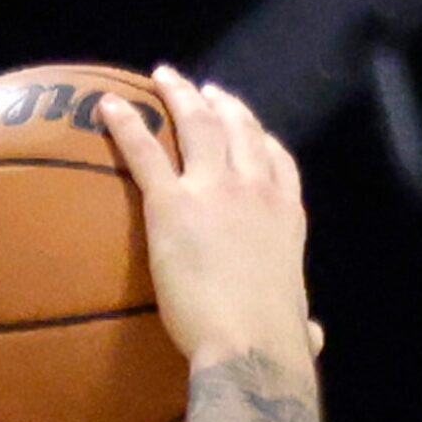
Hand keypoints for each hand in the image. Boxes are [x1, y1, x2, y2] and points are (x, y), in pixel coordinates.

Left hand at [96, 68, 312, 366]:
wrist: (250, 343)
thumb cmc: (272, 342)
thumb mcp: (297, 326)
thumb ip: (302, 325)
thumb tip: (313, 337)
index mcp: (287, 216)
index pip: (278, 161)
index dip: (261, 137)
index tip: (248, 124)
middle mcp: (257, 189)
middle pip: (239, 130)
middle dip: (222, 104)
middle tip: (203, 89)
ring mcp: (216, 190)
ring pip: (197, 125)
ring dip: (180, 95)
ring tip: (163, 77)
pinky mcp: (172, 203)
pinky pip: (145, 152)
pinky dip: (126, 123)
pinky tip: (108, 105)